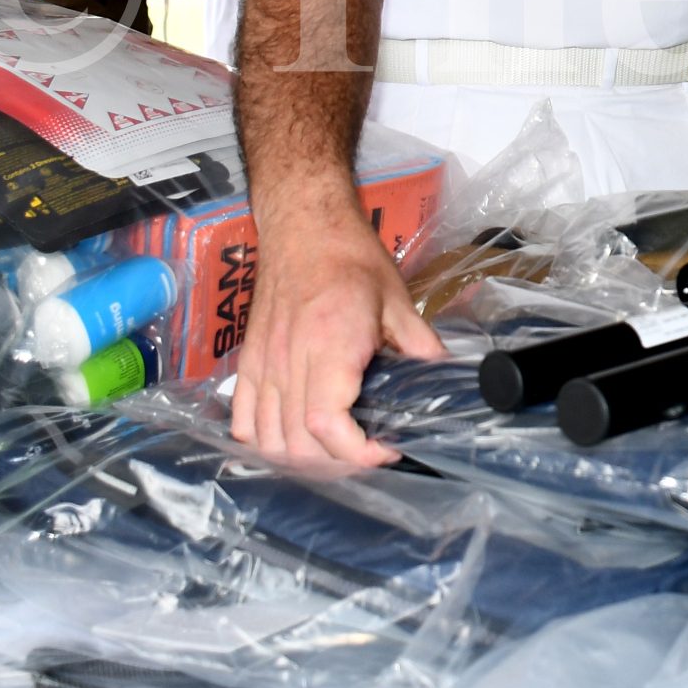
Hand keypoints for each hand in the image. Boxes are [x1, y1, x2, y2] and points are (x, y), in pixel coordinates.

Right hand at [231, 196, 445, 465]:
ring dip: (302, 457)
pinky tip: (293, 436)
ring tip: (335, 449)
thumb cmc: (350, 258)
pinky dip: (264, 440)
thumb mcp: (397, 300)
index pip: (327, 424)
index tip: (386, 448)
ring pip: (268, 439)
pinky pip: (243, 419)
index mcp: (331, 345)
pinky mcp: (248, 361)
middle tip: (368, 450)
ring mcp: (264, 363)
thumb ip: (419, 345)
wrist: (304, 226)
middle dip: (337, 461)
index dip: (356, 451)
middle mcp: (290, 360)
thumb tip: (444, 377)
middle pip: (298, 442)